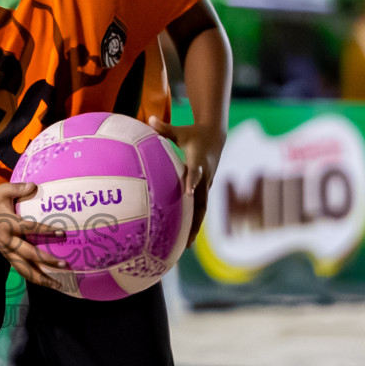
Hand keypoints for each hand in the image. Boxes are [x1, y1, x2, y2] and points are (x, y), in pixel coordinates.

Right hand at [0, 181, 69, 289]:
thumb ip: (19, 188)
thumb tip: (35, 185)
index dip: (45, 231)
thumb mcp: (4, 190)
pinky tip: (46, 282)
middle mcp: (6, 241)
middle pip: (28, 255)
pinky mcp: (5, 255)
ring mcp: (5, 250)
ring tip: (57, 284)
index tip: (62, 233)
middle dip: (47, 261)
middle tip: (65, 265)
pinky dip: (32, 277)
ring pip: (23, 269)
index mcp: (7, 224)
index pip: (29, 228)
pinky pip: (20, 269)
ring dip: (40, 278)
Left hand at [147, 116, 224, 247]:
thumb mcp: (180, 130)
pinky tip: (185, 237)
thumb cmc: (193, 134)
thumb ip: (164, 128)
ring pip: (202, 208)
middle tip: (187, 238)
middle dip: (195, 220)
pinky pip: (200, 207)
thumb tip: (149, 119)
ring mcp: (206, 185)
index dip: (192, 181)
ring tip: (185, 247)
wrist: (215, 136)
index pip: (195, 172)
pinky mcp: (205, 189)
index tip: (187, 192)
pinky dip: (194, 222)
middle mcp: (205, 176)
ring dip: (195, 227)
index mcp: (198, 161)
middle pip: (201, 200)